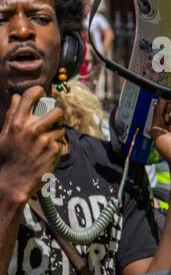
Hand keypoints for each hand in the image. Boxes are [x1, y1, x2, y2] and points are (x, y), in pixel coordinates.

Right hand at [0, 86, 64, 204]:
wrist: (13, 183)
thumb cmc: (6, 158)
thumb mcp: (3, 135)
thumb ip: (11, 115)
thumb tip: (15, 97)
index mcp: (17, 123)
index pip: (31, 96)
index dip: (38, 91)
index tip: (41, 93)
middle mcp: (32, 129)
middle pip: (56, 110)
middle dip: (56, 114)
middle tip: (51, 120)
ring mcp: (45, 140)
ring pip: (61, 127)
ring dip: (56, 131)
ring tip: (48, 138)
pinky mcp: (55, 150)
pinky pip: (61, 141)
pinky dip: (56, 145)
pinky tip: (47, 152)